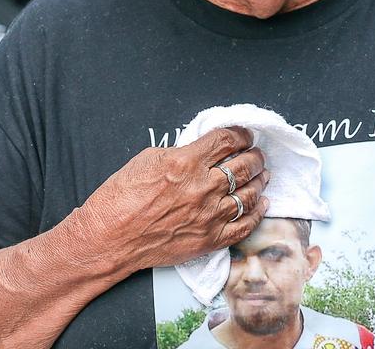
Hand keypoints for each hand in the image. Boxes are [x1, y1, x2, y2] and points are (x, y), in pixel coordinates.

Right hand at [67, 126, 267, 274]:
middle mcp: (202, 188)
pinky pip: (243, 226)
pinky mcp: (210, 239)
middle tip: (257, 154)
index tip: (245, 135)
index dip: (241, 135)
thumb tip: (199, 152)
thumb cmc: (120, 198)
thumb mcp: (146, 160)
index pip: (226, 141)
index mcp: (185, 163)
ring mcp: (208, 215)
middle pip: (243, 166)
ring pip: (249, 194)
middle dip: (255, 156)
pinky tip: (262, 204)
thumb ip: (179, 153)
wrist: (110, 238)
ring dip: (260, 181)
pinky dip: (257, 213)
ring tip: (264, 175)